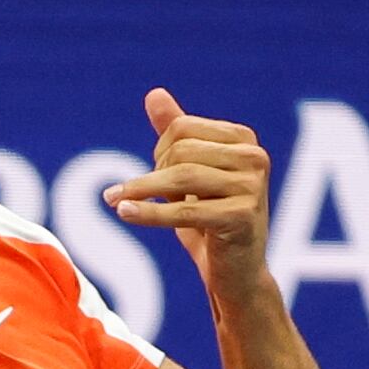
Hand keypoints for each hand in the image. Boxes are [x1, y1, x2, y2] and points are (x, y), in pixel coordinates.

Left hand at [106, 87, 270, 286]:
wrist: (235, 274)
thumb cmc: (210, 222)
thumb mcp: (190, 175)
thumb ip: (175, 135)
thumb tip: (154, 94)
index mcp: (243, 139)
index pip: (182, 128)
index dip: (158, 151)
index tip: (154, 176)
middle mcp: (254, 157)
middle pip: (181, 150)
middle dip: (153, 173)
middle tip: (145, 197)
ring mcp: (253, 186)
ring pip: (181, 177)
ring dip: (141, 190)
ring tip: (115, 202)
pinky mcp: (243, 216)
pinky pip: (186, 210)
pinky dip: (150, 212)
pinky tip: (124, 213)